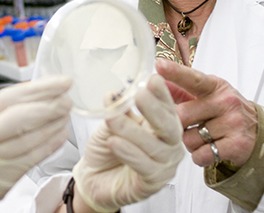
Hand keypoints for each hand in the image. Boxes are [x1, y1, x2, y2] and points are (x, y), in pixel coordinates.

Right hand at [0, 75, 72, 212]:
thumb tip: (32, 93)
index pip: (12, 97)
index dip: (41, 88)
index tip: (61, 81)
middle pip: (24, 118)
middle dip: (51, 106)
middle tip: (67, 98)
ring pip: (32, 140)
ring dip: (55, 125)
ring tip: (66, 114)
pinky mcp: (2, 181)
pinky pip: (32, 160)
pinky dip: (49, 146)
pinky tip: (59, 135)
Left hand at [72, 74, 183, 212]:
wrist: (93, 179)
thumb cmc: (107, 149)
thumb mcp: (111, 124)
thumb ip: (117, 110)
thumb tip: (114, 93)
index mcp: (163, 126)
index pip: (167, 108)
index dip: (162, 94)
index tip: (154, 78)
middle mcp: (169, 146)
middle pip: (169, 127)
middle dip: (154, 110)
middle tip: (139, 95)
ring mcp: (164, 166)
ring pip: (155, 147)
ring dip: (132, 131)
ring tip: (112, 119)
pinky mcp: (152, 185)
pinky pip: (145, 167)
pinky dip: (129, 153)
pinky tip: (115, 142)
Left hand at [156, 59, 256, 166]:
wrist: (258, 132)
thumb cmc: (224, 111)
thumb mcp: (207, 95)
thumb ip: (181, 89)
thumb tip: (155, 81)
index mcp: (215, 86)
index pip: (193, 78)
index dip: (175, 72)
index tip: (159, 65)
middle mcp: (226, 102)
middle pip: (182, 115)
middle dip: (177, 125)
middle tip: (186, 125)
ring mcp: (233, 123)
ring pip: (189, 139)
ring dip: (189, 143)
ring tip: (202, 137)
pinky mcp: (236, 144)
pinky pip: (201, 155)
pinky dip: (199, 156)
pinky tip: (209, 150)